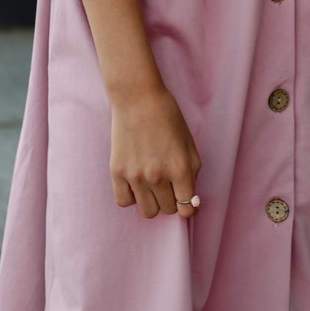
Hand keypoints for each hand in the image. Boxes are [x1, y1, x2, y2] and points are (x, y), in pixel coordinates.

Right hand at [110, 82, 201, 217]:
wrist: (138, 98)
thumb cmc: (167, 116)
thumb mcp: (189, 143)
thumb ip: (192, 172)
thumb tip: (189, 198)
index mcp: (180, 169)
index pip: (186, 208)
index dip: (188, 207)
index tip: (185, 201)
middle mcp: (158, 176)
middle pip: (167, 210)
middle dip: (171, 200)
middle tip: (168, 184)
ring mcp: (136, 176)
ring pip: (147, 212)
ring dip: (152, 202)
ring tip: (152, 185)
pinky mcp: (117, 172)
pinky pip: (124, 202)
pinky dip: (131, 197)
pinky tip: (136, 183)